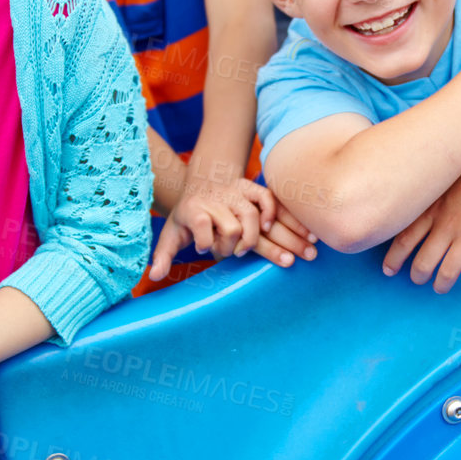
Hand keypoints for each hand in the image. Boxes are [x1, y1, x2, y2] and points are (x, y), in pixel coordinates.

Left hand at [149, 177, 318, 277]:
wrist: (199, 183)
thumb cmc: (187, 216)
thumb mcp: (171, 234)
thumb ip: (162, 255)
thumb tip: (152, 276)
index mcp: (193, 212)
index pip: (203, 228)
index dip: (208, 242)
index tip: (209, 251)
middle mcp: (216, 202)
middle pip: (236, 225)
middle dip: (260, 245)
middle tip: (289, 263)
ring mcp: (234, 194)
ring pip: (257, 214)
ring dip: (285, 233)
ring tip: (308, 250)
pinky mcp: (248, 187)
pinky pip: (267, 197)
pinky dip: (279, 212)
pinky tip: (298, 229)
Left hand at [381, 140, 460, 292]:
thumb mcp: (445, 177)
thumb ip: (431, 195)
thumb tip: (416, 205)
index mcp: (432, 210)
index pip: (404, 240)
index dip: (393, 258)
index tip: (388, 270)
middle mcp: (446, 227)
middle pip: (423, 262)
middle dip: (417, 276)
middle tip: (417, 279)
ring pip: (447, 273)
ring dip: (441, 285)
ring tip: (440, 287)